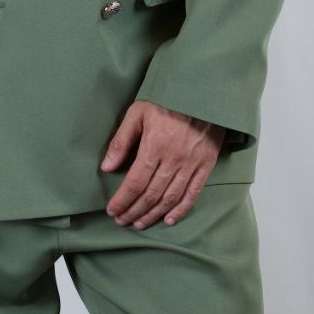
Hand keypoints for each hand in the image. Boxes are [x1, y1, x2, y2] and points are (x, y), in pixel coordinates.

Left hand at [100, 101, 223, 228]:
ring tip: (139, 223)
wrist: (203, 90)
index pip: (135, 183)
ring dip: (153, 214)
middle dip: (134, 211)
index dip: (122, 200)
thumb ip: (121, 141)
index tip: (112, 211)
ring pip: (170, 198)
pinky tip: (169, 219)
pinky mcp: (206, 164)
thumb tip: (107, 167)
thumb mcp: (137, 113)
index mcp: (155, 145)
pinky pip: (193, 193)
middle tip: (122, 221)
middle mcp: (174, 158)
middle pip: (151, 194)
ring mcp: (192, 163)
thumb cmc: (167, 99)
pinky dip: (181, 209)